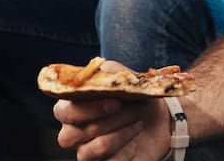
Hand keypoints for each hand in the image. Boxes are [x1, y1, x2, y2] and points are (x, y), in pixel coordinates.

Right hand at [54, 62, 169, 160]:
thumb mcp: (125, 78)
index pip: (64, 111)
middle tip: (135, 109)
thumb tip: (102, 71)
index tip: (117, 102)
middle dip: (109, 120)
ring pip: (94, 149)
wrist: (158, 119)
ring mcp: (86, 152)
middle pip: (71, 135)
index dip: (89, 108)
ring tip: (139, 119)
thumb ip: (110, 72)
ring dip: (122, 132)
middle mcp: (72, 132)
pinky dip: (128, 148)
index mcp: (70, 107)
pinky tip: (136, 138)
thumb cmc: (133, 96)